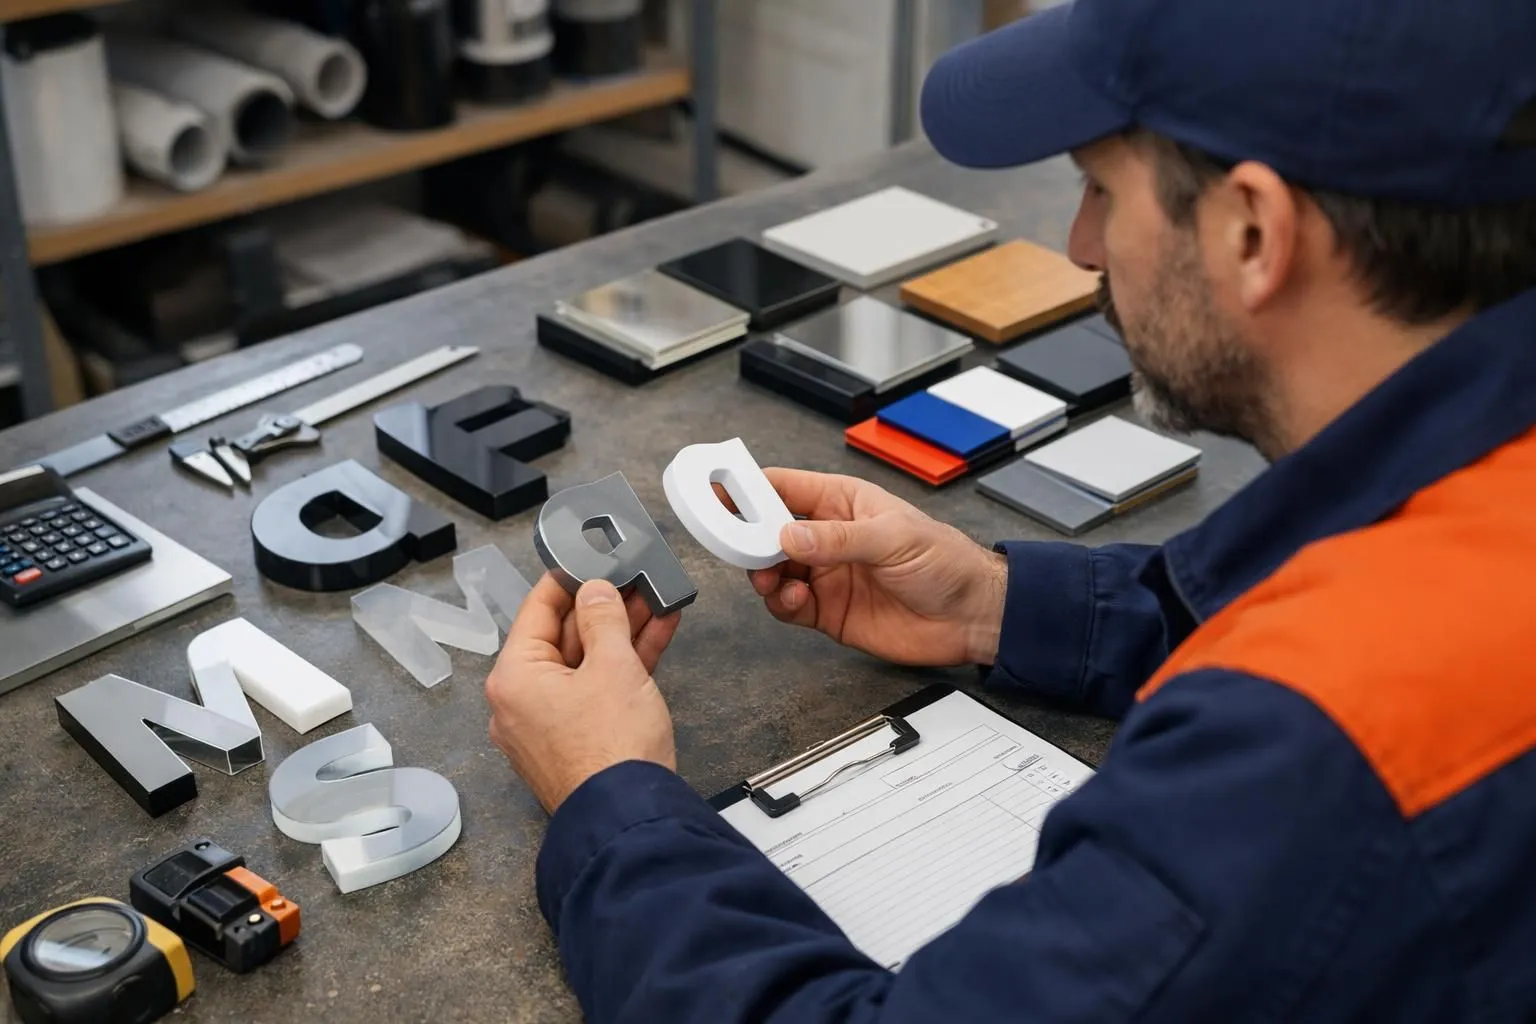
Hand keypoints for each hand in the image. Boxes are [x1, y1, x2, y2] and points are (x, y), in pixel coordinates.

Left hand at [486, 573, 681, 812]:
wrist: (630, 817)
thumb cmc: (612, 748)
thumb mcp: (613, 665)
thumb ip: (604, 619)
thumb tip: (597, 592)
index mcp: (514, 677)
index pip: (538, 609)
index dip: (569, 578)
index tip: (593, 557)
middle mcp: (522, 701)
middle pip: (564, 636)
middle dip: (604, 606)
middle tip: (635, 577)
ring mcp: (549, 724)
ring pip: (586, 663)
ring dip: (621, 631)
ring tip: (655, 597)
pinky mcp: (577, 740)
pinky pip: (597, 689)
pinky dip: (624, 664)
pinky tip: (657, 633)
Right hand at [749, 468, 1008, 666]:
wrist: (972, 617)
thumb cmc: (946, 562)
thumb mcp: (893, 539)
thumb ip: (838, 539)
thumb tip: (788, 535)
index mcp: (842, 502)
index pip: (784, 487)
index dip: (747, 487)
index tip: (718, 490)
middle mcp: (828, 536)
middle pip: (768, 531)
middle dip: (747, 537)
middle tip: (736, 545)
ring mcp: (826, 574)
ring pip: (772, 570)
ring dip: (763, 574)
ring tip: (771, 578)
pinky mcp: (828, 611)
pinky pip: (788, 605)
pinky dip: (781, 603)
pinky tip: (794, 600)